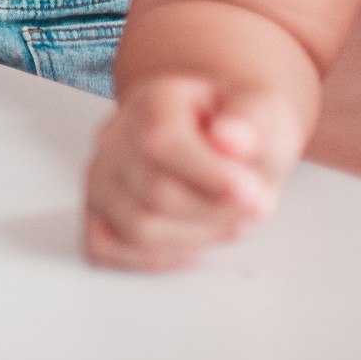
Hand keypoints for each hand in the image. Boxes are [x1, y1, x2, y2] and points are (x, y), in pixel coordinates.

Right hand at [83, 76, 301, 269]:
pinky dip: (156, 258)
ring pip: (138, 230)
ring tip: (225, 219)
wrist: (218, 137)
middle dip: (216, 213)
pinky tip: (189, 240)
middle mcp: (115, 137)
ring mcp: (101, 177)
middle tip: (251, 206)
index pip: (162, 139)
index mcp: (155, 101)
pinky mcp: (95, 212)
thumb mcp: (264, 110)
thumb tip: (232, 139)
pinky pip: (107, 248)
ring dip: (197, 238)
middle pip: (155, 194)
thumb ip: (253, 120)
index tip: (253, 194)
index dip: (209, 175)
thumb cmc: (238, 129)